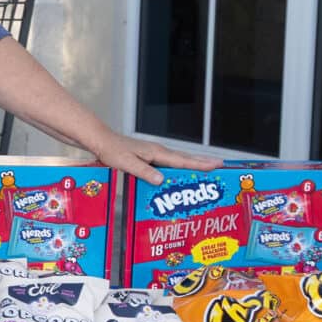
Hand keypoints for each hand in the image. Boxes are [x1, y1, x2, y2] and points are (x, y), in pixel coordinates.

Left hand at [90, 133, 217, 185]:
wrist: (101, 141)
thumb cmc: (112, 151)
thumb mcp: (127, 164)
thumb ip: (144, 172)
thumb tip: (161, 180)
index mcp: (156, 152)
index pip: (183, 161)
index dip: (200, 164)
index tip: (217, 164)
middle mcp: (158, 151)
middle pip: (185, 158)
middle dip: (203, 162)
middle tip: (220, 165)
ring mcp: (154, 153)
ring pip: (178, 159)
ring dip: (193, 163)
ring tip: (207, 168)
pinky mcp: (148, 156)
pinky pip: (168, 162)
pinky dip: (178, 166)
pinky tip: (179, 173)